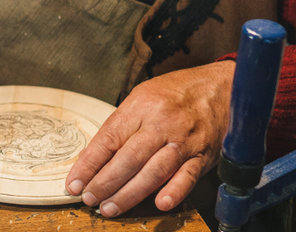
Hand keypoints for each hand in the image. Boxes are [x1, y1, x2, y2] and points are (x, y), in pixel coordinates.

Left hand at [65, 60, 234, 216]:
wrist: (221, 88)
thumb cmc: (177, 93)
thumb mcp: (142, 97)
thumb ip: (121, 126)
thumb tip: (94, 157)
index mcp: (141, 106)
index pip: (108, 139)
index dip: (89, 164)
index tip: (74, 182)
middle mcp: (160, 123)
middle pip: (128, 158)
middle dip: (105, 182)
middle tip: (89, 199)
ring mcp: (183, 141)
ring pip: (153, 171)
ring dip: (129, 194)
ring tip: (110, 207)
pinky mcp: (202, 155)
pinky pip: (187, 176)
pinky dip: (174, 191)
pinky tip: (160, 204)